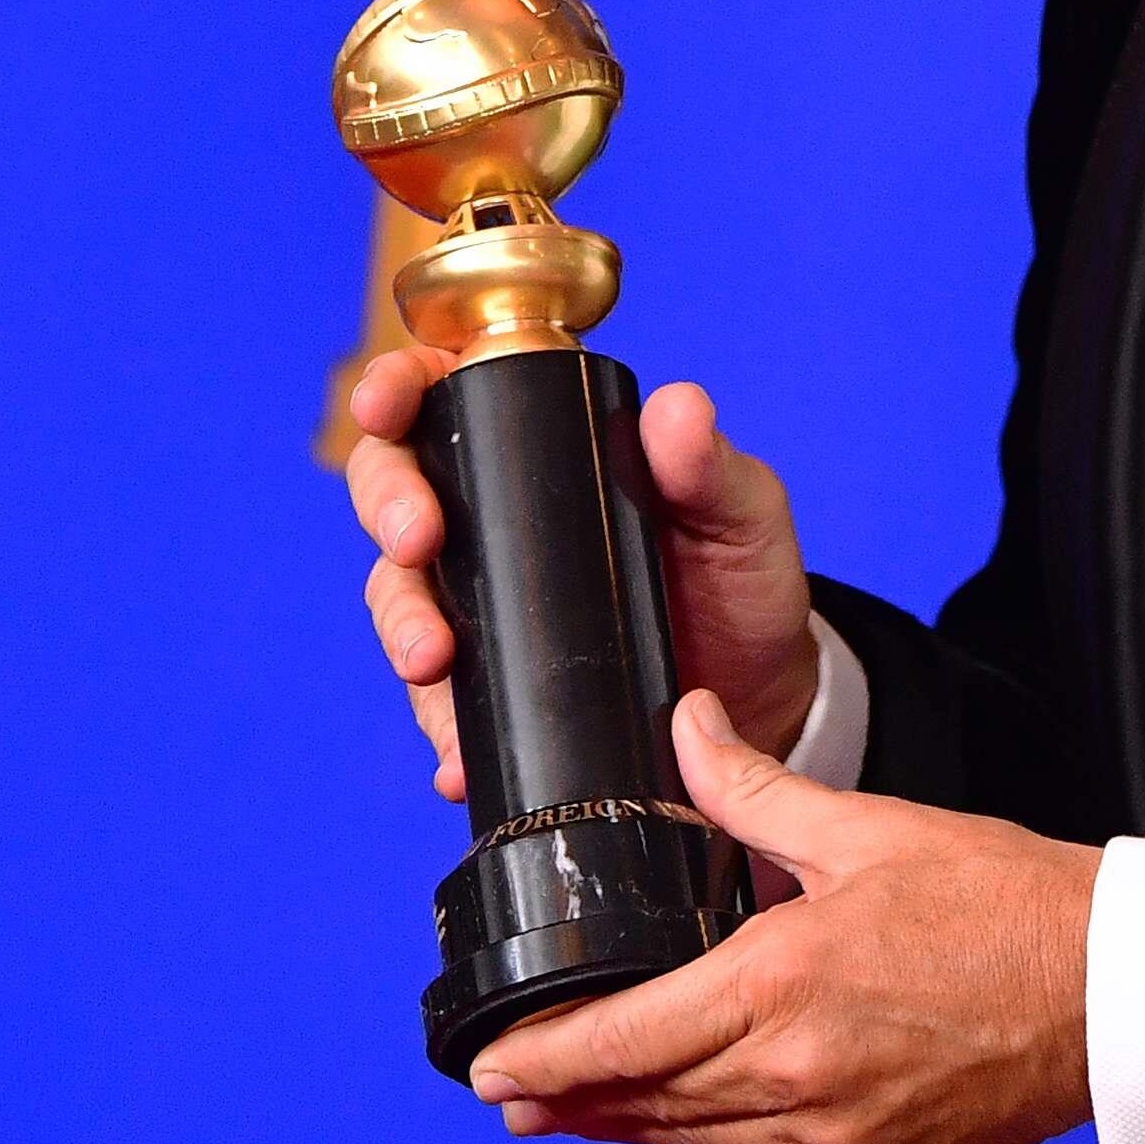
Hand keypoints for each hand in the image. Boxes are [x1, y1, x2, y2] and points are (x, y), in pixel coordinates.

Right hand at [341, 349, 822, 799]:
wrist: (758, 696)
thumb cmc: (740, 579)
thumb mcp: (739, 513)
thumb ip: (708, 464)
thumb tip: (678, 408)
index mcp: (540, 448)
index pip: (441, 397)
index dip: (395, 389)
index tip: (385, 407)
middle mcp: (491, 520)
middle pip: (394, 491)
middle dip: (389, 509)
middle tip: (417, 542)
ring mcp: (482, 605)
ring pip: (400, 598)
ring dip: (400, 625)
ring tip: (431, 659)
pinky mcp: (491, 684)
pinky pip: (439, 703)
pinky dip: (441, 727)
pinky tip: (455, 754)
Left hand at [472, 692, 1099, 1143]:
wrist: (1109, 990)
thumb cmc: (1005, 908)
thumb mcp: (867, 828)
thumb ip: (753, 790)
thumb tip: (689, 730)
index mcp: (782, 986)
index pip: (623, 1039)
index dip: (543, 1059)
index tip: (491, 1064)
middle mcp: (795, 1078)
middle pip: (644, 1103)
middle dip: (566, 1100)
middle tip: (507, 1093)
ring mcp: (833, 1136)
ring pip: (697, 1140)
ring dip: (628, 1126)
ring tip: (573, 1114)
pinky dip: (717, 1137)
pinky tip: (697, 1117)